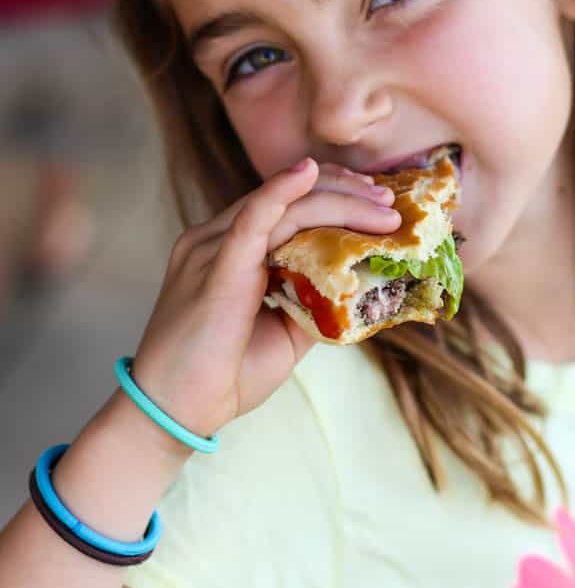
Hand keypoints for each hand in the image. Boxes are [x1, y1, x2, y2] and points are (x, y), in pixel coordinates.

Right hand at [125, 160, 400, 450]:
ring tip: (382, 209)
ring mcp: (211, 249)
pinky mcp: (214, 268)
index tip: (375, 199)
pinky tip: (308, 174)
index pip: (283, 203)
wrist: (174, 414)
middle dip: (344, 193)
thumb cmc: (225, 375)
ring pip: (283, 207)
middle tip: (388, 202)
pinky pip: (251, 220)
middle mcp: (215, 239)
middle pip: (288, 198)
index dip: (331, 193)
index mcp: (227, 249)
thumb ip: (314, 298)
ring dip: (339, 202)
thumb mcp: (285, 330)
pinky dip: (280, 193)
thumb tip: (360, 281)